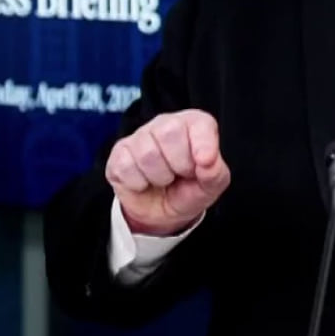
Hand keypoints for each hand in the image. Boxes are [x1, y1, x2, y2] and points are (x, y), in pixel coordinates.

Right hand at [105, 110, 230, 235]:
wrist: (160, 212)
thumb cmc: (188, 190)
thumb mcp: (210, 187)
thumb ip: (215, 174)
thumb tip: (209, 162)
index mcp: (194, 125)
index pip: (199, 123)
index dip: (203, 143)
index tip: (205, 162)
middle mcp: (166, 123)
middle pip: (169, 132)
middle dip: (179, 163)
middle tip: (181, 174)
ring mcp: (140, 136)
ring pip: (147, 153)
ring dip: (159, 177)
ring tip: (164, 179)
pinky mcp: (120, 152)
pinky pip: (126, 167)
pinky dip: (139, 183)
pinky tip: (144, 182)